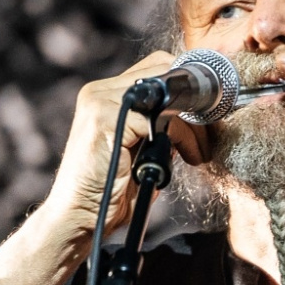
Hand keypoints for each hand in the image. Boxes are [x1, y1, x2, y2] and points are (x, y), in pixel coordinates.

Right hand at [43, 52, 208, 242]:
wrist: (79, 215)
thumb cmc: (111, 189)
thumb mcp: (140, 151)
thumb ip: (157, 127)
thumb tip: (190, 117)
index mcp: (105, 95)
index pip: (157, 69)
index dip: (185, 90)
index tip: (205, 119)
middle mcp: (99, 92)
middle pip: (164, 72)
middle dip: (193, 104)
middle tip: (205, 137)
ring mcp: (99, 102)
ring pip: (165, 95)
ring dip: (189, 126)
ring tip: (196, 153)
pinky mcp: (104, 120)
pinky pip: (158, 119)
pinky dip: (177, 138)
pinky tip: (184, 157)